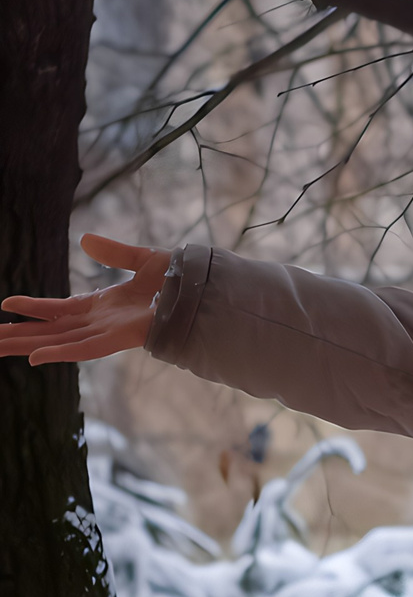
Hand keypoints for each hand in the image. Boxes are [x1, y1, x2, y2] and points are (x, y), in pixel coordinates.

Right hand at [0, 236, 172, 365]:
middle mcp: (100, 322)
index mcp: (102, 306)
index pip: (57, 310)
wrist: (208, 293)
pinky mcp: (121, 338)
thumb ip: (114, 253)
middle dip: (19, 335)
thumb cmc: (184, 282)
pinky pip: (84, 349)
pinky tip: (35, 358)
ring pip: (59, 342)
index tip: (5, 307)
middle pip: (50, 331)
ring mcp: (109, 332)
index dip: (32, 309)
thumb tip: (85, 239)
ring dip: (28, 345)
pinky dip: (60, 353)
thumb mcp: (143, 259)